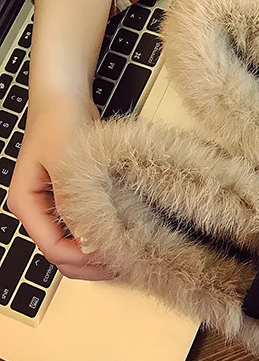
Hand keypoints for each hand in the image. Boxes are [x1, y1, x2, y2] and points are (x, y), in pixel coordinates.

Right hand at [7, 89, 110, 279]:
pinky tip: (125, 234)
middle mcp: (37, 210)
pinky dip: (101, 233)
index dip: (81, 259)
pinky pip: (84, 225)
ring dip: (97, 252)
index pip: (52, 248)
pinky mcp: (71, 197)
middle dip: (90, 263)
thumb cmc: (62, 124)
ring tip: (129, 253)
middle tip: (126, 263)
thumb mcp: (67, 162)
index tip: (112, 256)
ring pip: (73, 242)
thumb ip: (73, 200)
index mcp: (27, 204)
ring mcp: (53, 205)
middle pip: (61, 252)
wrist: (66, 97)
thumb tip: (87, 238)